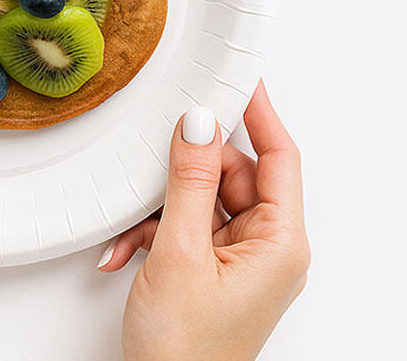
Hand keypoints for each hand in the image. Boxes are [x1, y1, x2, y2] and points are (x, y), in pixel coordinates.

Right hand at [98, 82, 308, 360]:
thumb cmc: (186, 352)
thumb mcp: (179, 253)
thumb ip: (188, 182)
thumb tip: (197, 124)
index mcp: (280, 243)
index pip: (279, 156)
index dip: (260, 111)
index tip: (241, 74)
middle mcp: (267, 248)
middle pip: (231, 175)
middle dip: (184, 173)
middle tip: (154, 163)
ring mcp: (239, 261)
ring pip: (201, 200)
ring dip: (159, 210)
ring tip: (134, 233)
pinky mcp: (212, 271)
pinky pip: (185, 229)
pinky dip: (153, 235)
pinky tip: (126, 254)